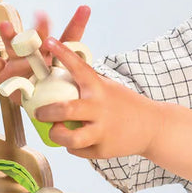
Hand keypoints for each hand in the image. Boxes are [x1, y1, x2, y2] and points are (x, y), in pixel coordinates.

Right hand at [0, 5, 90, 89]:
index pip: (69, 39)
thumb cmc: (53, 90)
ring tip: (6, 26)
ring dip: (10, 36)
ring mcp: (18, 62)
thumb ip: (77, 84)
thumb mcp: (68, 87)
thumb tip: (95, 89)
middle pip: (39, 39)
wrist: (36, 104)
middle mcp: (37, 54)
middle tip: (42, 16)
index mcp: (55, 56)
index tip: (85, 9)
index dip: (77, 24)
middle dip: (39, 28)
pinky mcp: (4, 72)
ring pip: (14, 47)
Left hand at [35, 37, 162, 159]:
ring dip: (57, 135)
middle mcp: (100, 108)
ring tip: (55, 130)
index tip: (49, 42)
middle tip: (39, 113)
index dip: (63, 53)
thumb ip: (85, 83)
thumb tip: (54, 73)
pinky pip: (77, 150)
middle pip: (66, 110)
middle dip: (46, 112)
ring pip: (70, 138)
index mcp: (99, 88)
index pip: (78, 67)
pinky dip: (71, 146)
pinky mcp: (103, 150)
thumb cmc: (123, 104)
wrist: (152, 127)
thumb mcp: (107, 87)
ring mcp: (102, 131)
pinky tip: (74, 140)